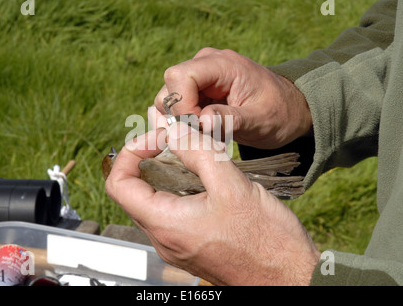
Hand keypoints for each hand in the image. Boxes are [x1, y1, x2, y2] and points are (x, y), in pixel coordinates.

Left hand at [105, 122, 320, 284]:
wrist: (289, 277)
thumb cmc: (266, 241)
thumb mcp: (232, 186)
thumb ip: (197, 152)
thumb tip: (174, 131)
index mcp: (166, 224)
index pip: (118, 184)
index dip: (131, 152)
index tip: (159, 138)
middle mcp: (164, 238)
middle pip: (135, 190)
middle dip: (150, 157)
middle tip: (175, 138)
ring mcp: (177, 244)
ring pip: (154, 200)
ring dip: (166, 172)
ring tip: (191, 152)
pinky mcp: (191, 244)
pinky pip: (172, 211)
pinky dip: (179, 188)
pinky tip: (203, 175)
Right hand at [151, 48, 311, 148]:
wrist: (288, 109)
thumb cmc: (279, 112)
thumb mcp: (261, 120)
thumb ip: (232, 119)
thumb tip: (203, 122)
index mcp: (223, 64)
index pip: (180, 76)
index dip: (182, 105)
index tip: (199, 128)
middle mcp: (205, 64)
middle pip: (169, 88)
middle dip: (179, 117)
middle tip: (204, 136)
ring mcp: (199, 78)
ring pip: (167, 100)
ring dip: (180, 123)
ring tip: (207, 136)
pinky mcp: (196, 91)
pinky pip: (175, 108)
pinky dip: (183, 125)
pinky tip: (204, 134)